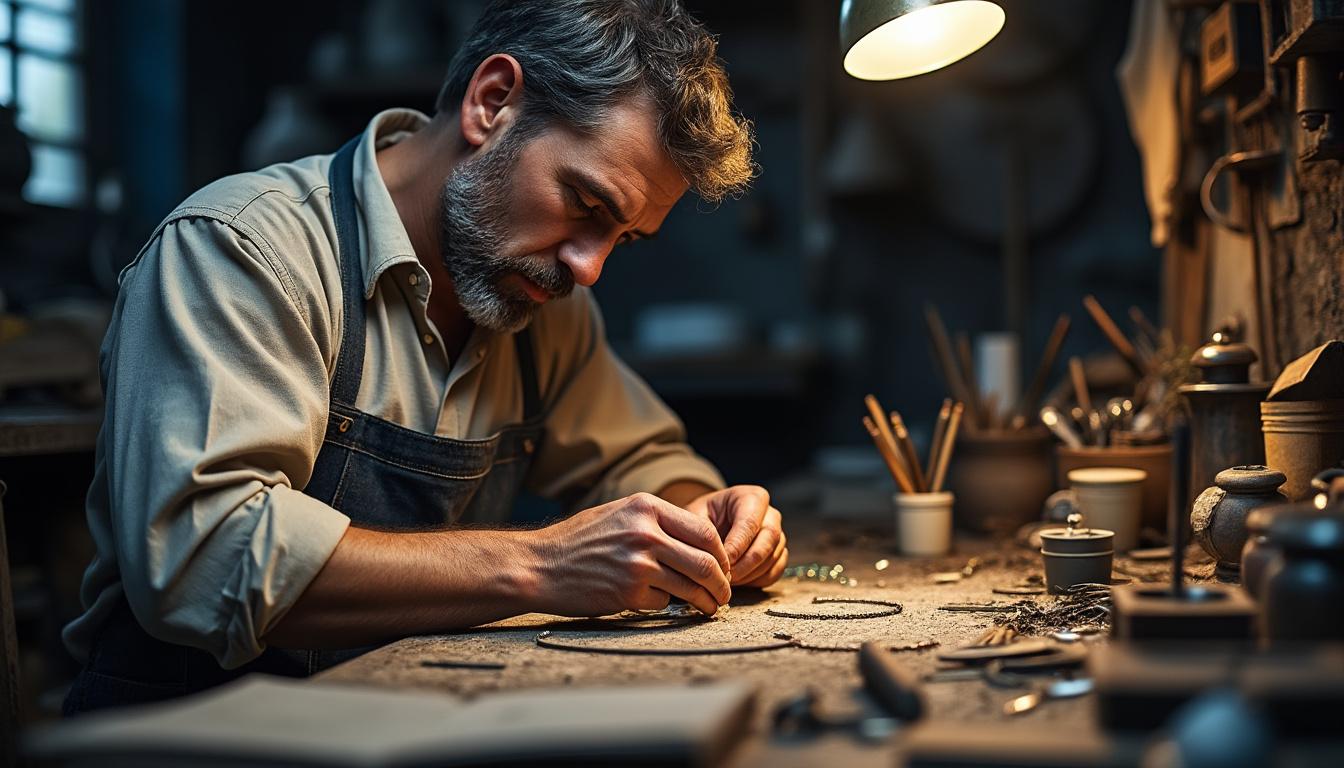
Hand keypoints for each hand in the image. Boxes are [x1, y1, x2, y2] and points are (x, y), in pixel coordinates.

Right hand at [533, 493, 731, 616]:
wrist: (538, 565)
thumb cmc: (577, 540)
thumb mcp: (618, 513)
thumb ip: (655, 521)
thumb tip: (696, 541)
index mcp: (646, 507)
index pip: (704, 532)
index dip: (721, 553)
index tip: (723, 566)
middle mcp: (645, 533)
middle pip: (705, 562)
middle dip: (721, 583)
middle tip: (724, 594)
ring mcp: (638, 564)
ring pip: (691, 587)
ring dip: (705, 601)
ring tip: (708, 606)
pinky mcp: (628, 593)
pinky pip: (663, 603)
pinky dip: (665, 605)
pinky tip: (654, 601)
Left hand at [684, 485, 787, 587]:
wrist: (711, 523)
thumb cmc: (703, 517)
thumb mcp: (696, 515)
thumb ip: (703, 531)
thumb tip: (713, 556)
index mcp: (752, 497)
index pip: (750, 523)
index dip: (737, 546)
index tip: (722, 564)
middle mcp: (770, 515)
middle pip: (768, 540)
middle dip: (746, 563)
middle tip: (725, 577)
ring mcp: (778, 535)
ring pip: (772, 558)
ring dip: (749, 574)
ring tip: (725, 580)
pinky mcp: (778, 554)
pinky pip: (774, 572)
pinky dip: (756, 581)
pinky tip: (737, 581)